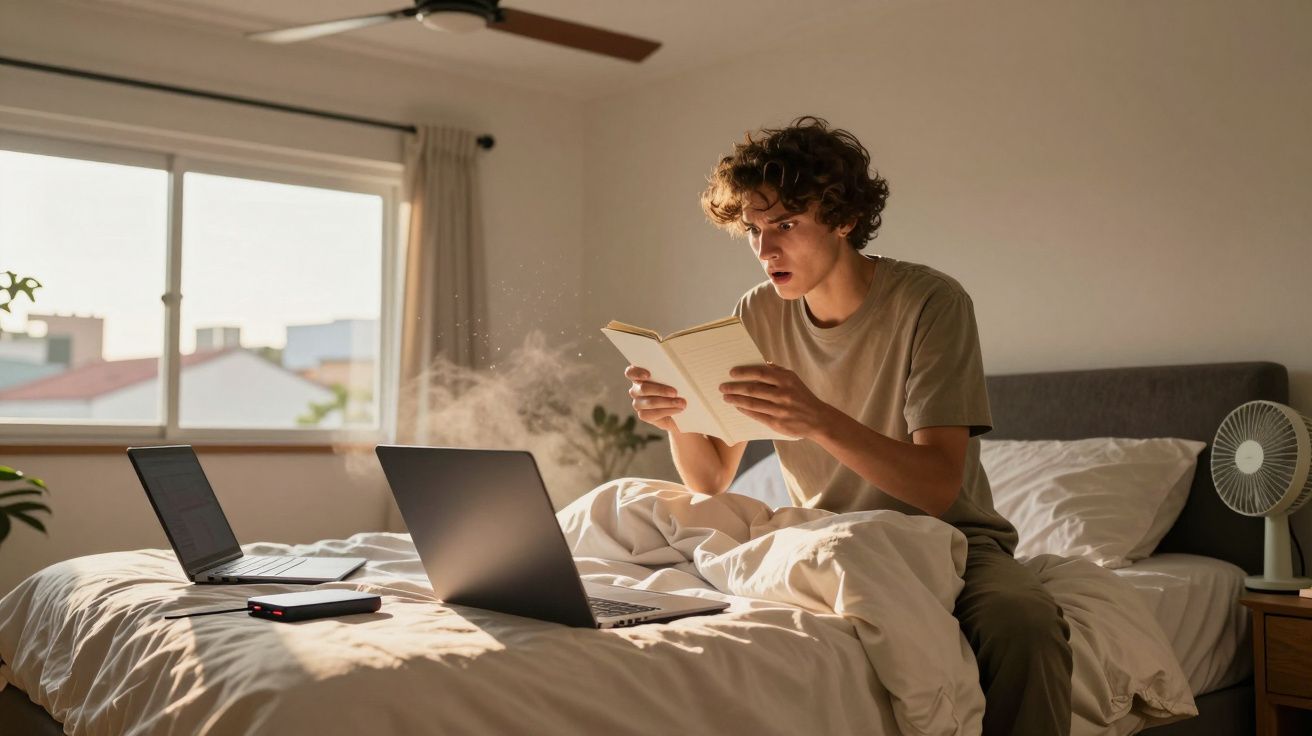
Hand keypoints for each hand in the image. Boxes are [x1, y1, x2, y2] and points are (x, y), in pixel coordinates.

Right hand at [625, 365, 684, 432]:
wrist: (681, 409)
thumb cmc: (677, 388)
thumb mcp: (674, 379)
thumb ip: (670, 375)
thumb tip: (676, 374)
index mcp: (639, 376)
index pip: (631, 372)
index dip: (637, 373)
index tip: (648, 375)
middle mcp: (636, 389)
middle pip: (643, 388)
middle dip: (660, 390)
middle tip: (675, 392)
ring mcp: (638, 403)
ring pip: (650, 402)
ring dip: (667, 402)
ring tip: (681, 403)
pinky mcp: (643, 415)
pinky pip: (653, 414)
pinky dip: (668, 411)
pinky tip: (678, 409)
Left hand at [719, 363, 836, 439]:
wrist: (818, 419)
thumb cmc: (802, 396)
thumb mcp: (793, 380)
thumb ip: (777, 371)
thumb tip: (759, 363)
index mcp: (786, 379)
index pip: (760, 373)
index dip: (744, 372)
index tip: (732, 373)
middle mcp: (783, 394)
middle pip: (753, 389)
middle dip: (735, 387)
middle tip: (722, 386)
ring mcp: (780, 409)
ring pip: (752, 403)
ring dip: (736, 399)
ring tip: (726, 397)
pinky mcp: (777, 423)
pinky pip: (757, 415)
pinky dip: (745, 410)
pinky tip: (737, 406)